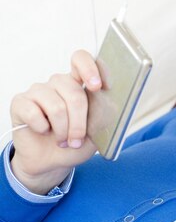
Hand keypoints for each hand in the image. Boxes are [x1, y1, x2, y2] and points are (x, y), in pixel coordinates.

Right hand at [9, 50, 101, 194]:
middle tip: (77, 140)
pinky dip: (42, 128)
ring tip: (62, 140)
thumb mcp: (99, 130)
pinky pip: (34, 112)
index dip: (91, 69)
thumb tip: (109, 98)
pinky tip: (43, 131)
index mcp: (80, 82)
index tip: (100, 87)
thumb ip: (105, 111)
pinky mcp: (20, 102)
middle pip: (74, 92)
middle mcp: (59, 82)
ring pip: (56, 106)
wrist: (52, 162)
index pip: (82, 59)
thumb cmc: (76, 142)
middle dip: (79, 122)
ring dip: (62, 130)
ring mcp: (39, 91)